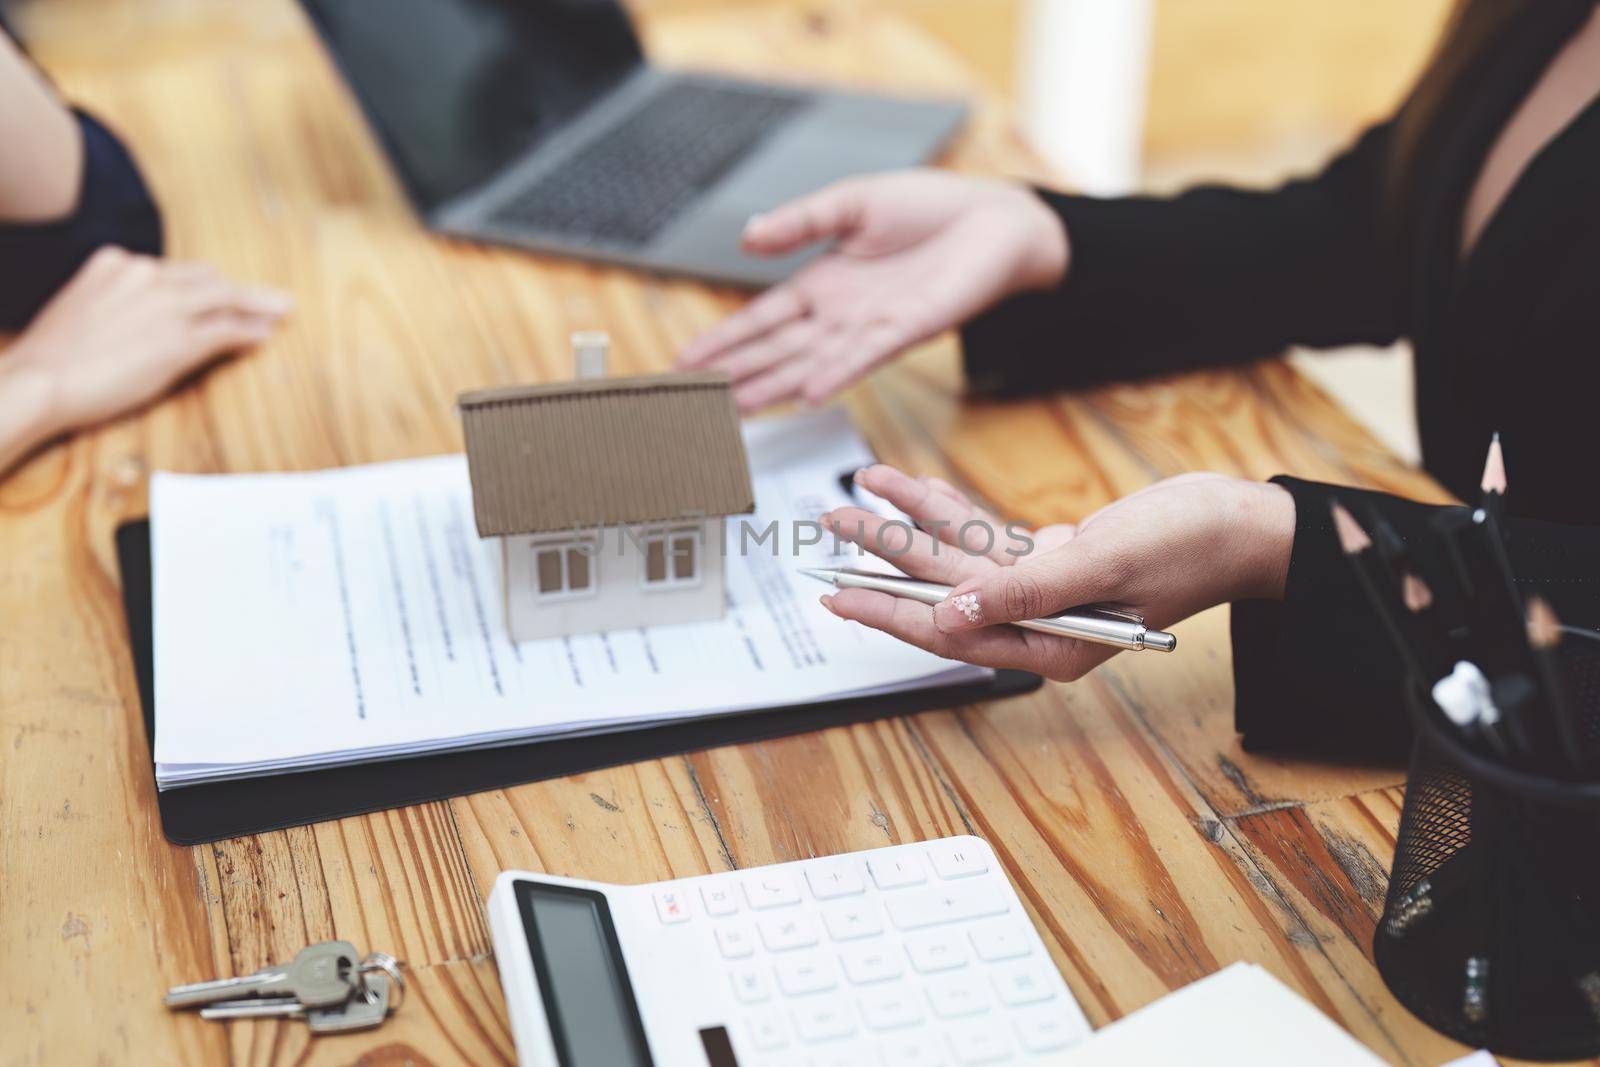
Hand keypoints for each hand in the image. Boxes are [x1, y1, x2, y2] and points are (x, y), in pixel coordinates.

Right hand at [1, 246, 289, 468]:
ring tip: (283, 310)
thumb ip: (117, 305)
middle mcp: (144, 275)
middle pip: (206, 279)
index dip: (203, 284)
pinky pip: (226, 331)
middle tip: (269, 298)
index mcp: (115, 263)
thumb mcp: (84, 312)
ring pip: (224, 298)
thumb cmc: (52, 359)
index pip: (173, 270)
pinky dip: (249, 332)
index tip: (219, 289)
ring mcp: (165, 305)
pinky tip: (265, 335)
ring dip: (257, 305)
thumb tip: (144, 319)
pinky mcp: (179, 338)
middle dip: (237, 290)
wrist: (39, 381)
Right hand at [677, 170, 1067, 413]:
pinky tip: (806, 393)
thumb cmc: (930, 210)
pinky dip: (835, 374)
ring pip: (811, 362)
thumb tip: (748, 238)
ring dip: (773, 386)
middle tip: (697, 403)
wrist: (996, 220)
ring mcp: (871, 327)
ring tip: (735, 410)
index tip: (688, 363)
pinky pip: (864, 356)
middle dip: (737, 374)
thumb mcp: (852, 202)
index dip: (725, 340)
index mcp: (824, 283)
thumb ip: (800, 221)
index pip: (763, 318)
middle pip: (778, 349)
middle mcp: (842, 314)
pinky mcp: (908, 329)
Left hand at [819, 465, 1295, 681]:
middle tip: (832, 527)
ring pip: (958, 559)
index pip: (951, 633)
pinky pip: (987, 537)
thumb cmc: (1190, 545)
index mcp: (1051, 646)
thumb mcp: (1104, 562)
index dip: (891, 614)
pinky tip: (912, 490)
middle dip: (885, 559)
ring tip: (858, 494)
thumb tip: (954, 611)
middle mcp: (1040, 626)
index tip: (839, 599)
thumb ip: (1027, 589)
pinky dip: (952, 511)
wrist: (1241, 523)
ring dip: (910, 525)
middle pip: (943, 592)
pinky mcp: (1052, 561)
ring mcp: (1044, 594)